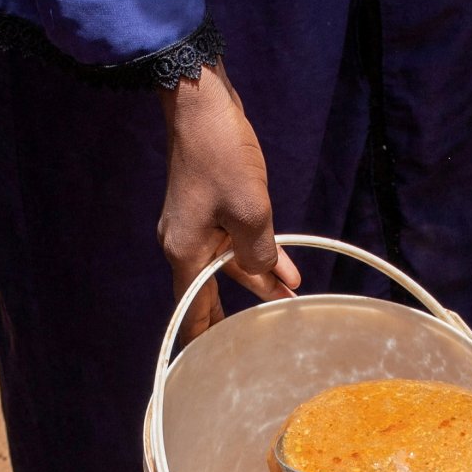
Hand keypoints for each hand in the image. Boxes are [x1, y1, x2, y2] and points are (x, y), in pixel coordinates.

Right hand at [158, 64, 300, 339]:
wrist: (201, 105)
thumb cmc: (221, 156)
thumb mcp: (250, 211)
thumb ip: (259, 252)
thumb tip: (265, 274)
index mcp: (185, 250)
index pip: (192, 307)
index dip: (202, 337)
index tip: (206, 365)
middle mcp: (183, 242)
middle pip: (209, 290)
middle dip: (234, 314)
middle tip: (247, 347)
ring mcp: (194, 223)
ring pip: (226, 264)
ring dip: (256, 280)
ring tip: (289, 300)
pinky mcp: (207, 205)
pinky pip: (230, 241)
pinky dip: (254, 254)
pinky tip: (283, 265)